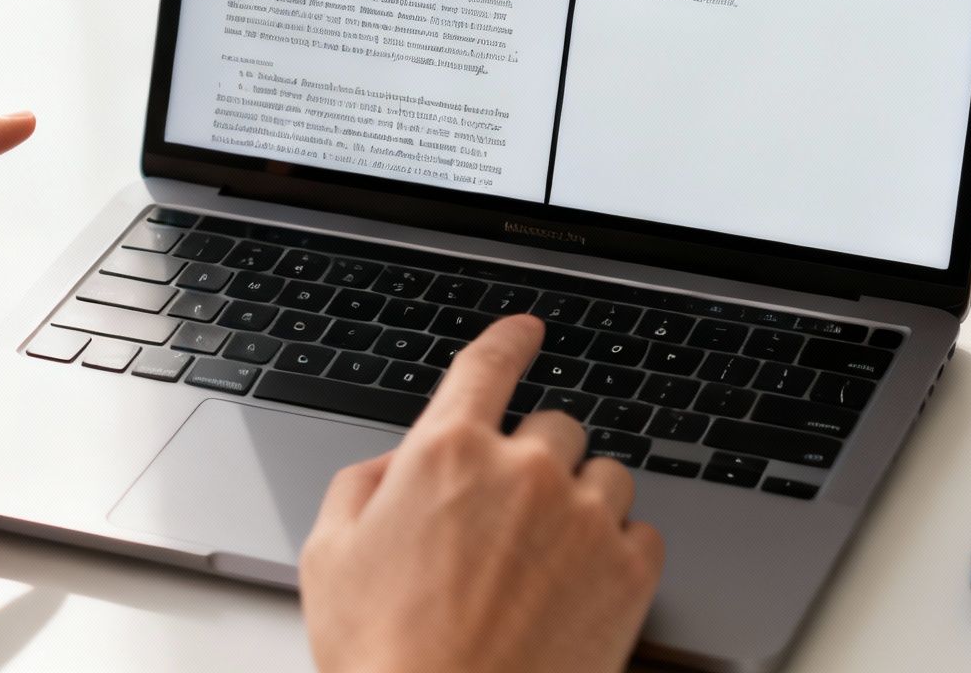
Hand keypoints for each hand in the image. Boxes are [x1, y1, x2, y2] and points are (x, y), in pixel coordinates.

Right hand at [300, 314, 664, 672]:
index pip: (489, 366)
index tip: (527, 331)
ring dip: (583, 505)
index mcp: (447, 454)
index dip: (511, 340)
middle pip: (556, 427)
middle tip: (512, 522)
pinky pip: (641, 533)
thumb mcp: (329, 559)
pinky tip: (580, 591)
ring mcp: (583, 518)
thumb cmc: (386, 658)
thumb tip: (393, 466)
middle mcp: (525, 470)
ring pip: (606, 476)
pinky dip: (618, 554)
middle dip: (537, 462)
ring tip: (546, 566)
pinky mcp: (629, 571)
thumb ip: (360, 488)